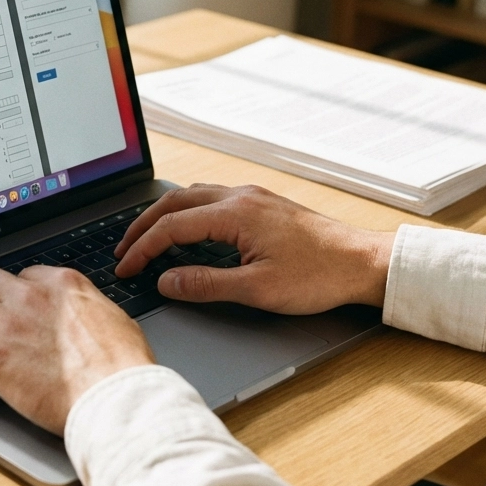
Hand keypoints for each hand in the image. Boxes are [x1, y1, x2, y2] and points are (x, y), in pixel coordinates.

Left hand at [0, 265, 153, 434]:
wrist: (114, 395)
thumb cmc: (123, 365)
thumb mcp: (113, 318)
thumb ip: (89, 309)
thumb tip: (86, 316)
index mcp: (61, 284)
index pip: (26, 274)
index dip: (15, 288)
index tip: (10, 299)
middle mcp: (30, 297)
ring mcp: (7, 326)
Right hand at [114, 184, 393, 314]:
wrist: (362, 262)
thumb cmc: (318, 276)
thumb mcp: (257, 290)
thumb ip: (206, 284)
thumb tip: (166, 281)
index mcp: (235, 214)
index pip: (172, 227)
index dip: (142, 249)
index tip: (125, 268)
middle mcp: (240, 197)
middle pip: (175, 203)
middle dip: (143, 226)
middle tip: (123, 250)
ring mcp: (252, 197)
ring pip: (192, 196)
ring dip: (164, 215)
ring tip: (146, 238)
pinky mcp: (262, 204)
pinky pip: (211, 198)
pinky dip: (187, 211)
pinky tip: (187, 229)